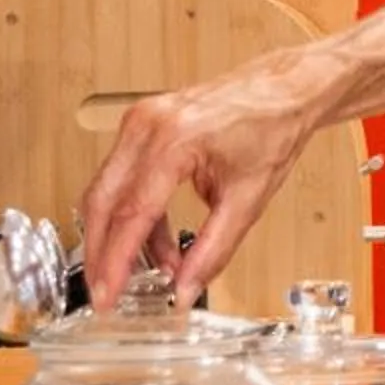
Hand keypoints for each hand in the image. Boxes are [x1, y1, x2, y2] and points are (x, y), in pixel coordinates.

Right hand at [80, 58, 323, 305]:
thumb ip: (213, 250)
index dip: (115, 261)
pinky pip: (122, 178)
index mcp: (175, 141)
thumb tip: (186, 288)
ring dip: (120, 236)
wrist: (284, 89)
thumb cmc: (272, 127)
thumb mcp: (248, 199)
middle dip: (101, 253)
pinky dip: (134, 214)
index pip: (132, 213)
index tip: (108, 295)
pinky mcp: (142, 126)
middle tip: (108, 292)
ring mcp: (140, 122)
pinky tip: (157, 242)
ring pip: (106, 191)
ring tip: (150, 269)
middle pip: (103, 202)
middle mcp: (148, 126)